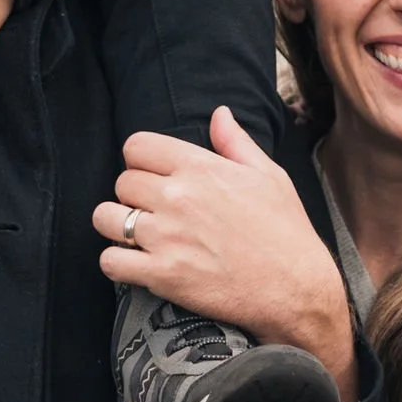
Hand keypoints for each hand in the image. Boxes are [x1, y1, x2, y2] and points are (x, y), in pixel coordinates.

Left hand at [94, 110, 358, 401]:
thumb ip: (235, 142)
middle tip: (154, 212)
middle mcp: (177, 197)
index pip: (136, 146)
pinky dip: (117, 264)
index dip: (141, 160)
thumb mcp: (269, 176)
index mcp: (200, 168)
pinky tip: (136, 264)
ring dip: (116, 226)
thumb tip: (219, 113)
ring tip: (137, 236)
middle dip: (133, 195)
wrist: (297, 288)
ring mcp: (166, 237)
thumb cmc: (286, 231)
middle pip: (121, 182)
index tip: (154, 176)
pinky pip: (110, 261)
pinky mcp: (162, 274)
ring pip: (105, 218)